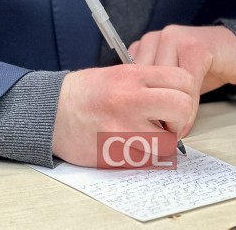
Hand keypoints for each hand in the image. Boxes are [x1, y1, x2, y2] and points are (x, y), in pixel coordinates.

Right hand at [52, 65, 195, 166]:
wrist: (51, 112)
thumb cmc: (85, 93)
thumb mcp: (118, 74)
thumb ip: (148, 83)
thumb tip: (178, 98)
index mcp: (132, 76)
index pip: (183, 80)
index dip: (185, 94)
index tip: (174, 104)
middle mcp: (130, 99)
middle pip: (182, 108)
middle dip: (179, 120)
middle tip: (166, 124)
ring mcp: (123, 127)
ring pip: (167, 142)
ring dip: (161, 143)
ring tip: (143, 136)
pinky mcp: (114, 152)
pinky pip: (146, 161)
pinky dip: (143, 157)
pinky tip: (129, 146)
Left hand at [129, 24, 235, 126]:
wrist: (231, 50)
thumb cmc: (198, 68)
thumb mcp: (169, 80)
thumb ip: (152, 91)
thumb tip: (139, 125)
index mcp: (144, 45)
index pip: (131, 78)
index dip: (138, 105)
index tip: (143, 127)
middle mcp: (155, 38)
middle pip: (145, 81)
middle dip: (153, 110)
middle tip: (159, 134)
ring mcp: (174, 38)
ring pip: (165, 82)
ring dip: (171, 111)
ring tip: (174, 129)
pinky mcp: (195, 47)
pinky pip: (187, 82)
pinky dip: (188, 106)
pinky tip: (188, 121)